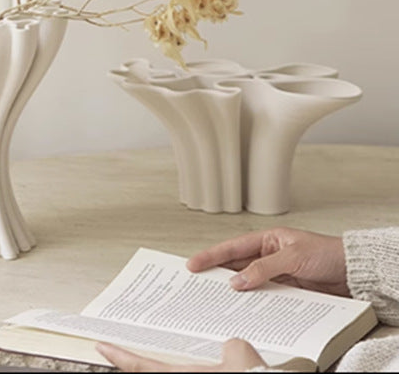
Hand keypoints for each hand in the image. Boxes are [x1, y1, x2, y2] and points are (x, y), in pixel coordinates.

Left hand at [96, 338, 264, 371]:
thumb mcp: (240, 355)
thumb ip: (230, 345)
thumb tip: (230, 346)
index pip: (141, 366)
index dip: (119, 356)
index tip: (101, 346)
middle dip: (138, 364)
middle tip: (122, 353)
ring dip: (168, 367)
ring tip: (168, 355)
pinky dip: (188, 368)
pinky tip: (207, 364)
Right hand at [187, 226, 348, 295]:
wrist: (355, 272)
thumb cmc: (328, 254)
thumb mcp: (293, 258)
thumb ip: (264, 268)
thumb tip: (238, 281)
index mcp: (267, 239)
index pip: (232, 248)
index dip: (211, 256)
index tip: (193, 264)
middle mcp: (268, 255)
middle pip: (236, 266)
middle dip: (218, 274)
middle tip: (198, 284)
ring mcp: (277, 274)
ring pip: (249, 283)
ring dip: (236, 291)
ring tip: (217, 299)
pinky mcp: (287, 290)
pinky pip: (265, 296)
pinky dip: (254, 302)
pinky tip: (246, 308)